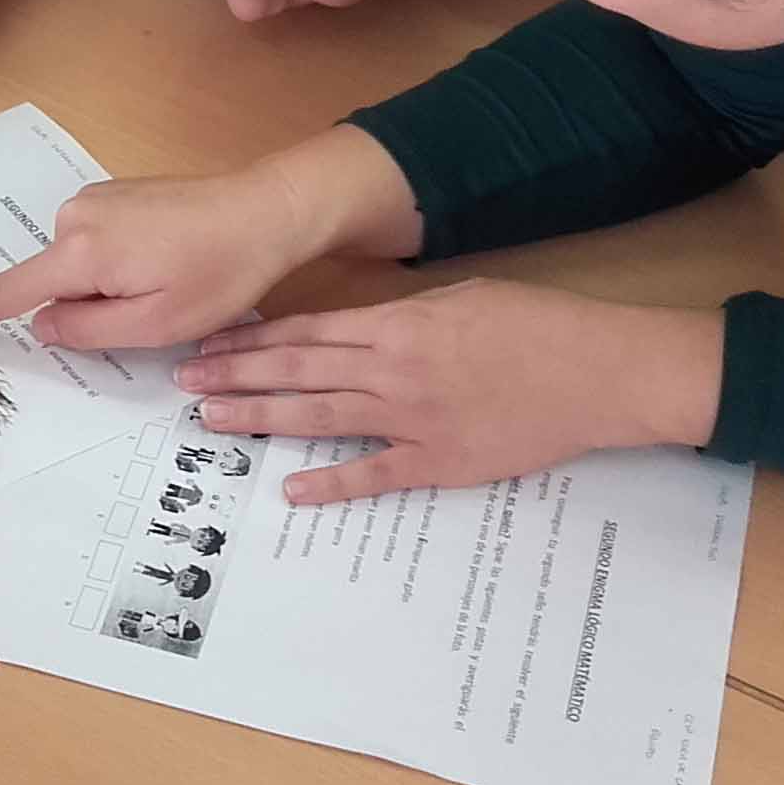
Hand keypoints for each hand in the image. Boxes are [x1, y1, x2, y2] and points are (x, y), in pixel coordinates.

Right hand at [0, 166, 313, 349]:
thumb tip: (42, 326)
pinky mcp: (114, 192)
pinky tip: (166, 258)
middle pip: (52, 283)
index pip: (9, 291)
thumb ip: (88, 331)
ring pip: (77, 265)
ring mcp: (94, 200)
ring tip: (168, 280)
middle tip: (151, 307)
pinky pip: (95, 243)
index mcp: (80, 253)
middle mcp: (74, 217)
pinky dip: (118, 261)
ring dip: (109, 284)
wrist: (268, 209)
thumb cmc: (219, 273)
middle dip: (86, 307)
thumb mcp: (156, 324)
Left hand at [174, 281, 725, 503]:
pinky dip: (330, 482)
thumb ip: (405, 313)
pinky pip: (374, 475)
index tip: (208, 341)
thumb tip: (362, 324)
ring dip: (261, 418)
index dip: (251, 338)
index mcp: (398, 322)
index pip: (305, 331)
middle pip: (296, 371)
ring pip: (319, 417)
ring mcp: (412, 418)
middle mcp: (393, 369)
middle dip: (235, 375)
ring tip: (212, 419)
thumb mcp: (463, 296)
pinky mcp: (439, 462)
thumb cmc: (538, 324)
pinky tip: (289, 488)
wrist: (598, 371)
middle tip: (184, 380)